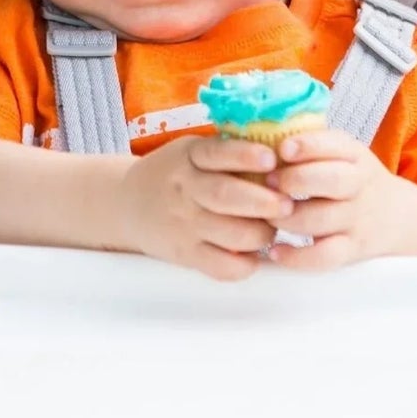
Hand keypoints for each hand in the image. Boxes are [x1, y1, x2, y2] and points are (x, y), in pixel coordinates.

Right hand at [115, 136, 293, 280]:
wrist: (128, 203)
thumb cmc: (175, 174)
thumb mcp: (192, 150)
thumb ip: (226, 151)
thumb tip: (282, 152)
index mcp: (189, 156)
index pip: (217, 153)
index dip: (245, 156)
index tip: (271, 159)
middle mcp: (185, 189)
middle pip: (225, 196)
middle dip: (262, 202)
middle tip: (287, 204)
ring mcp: (184, 223)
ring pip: (228, 233)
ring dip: (260, 234)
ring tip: (274, 229)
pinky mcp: (185, 254)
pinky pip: (219, 266)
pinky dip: (244, 265)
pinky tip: (256, 256)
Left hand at [263, 128, 408, 270]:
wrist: (395, 215)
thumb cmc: (350, 177)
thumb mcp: (341, 153)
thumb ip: (310, 143)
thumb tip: (261, 134)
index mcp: (354, 155)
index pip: (334, 144)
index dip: (307, 146)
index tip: (282, 149)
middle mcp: (359, 185)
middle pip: (332, 180)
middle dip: (295, 180)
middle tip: (268, 182)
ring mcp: (357, 219)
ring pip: (322, 219)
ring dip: (287, 218)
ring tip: (266, 215)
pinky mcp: (351, 249)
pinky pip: (325, 257)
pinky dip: (297, 257)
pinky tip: (276, 251)